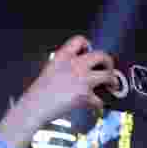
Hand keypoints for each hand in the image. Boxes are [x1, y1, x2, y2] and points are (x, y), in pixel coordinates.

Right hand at [0, 35, 115, 147]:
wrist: (34, 107)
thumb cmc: (39, 93)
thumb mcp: (50, 70)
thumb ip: (65, 66)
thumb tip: (81, 70)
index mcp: (63, 56)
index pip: (80, 40)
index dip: (88, 45)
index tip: (91, 52)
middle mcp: (74, 64)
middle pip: (101, 55)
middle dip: (108, 62)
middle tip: (108, 68)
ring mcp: (81, 79)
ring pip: (107, 75)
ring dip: (112, 81)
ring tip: (112, 85)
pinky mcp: (84, 95)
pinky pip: (99, 99)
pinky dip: (98, 104)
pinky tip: (95, 105)